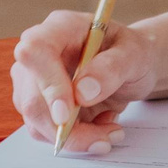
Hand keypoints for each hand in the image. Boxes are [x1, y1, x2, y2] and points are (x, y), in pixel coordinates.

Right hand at [11, 10, 160, 153]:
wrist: (132, 66)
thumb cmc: (132, 53)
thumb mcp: (135, 54)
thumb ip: (111, 68)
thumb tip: (82, 92)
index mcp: (60, 28)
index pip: (35, 51)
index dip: (47, 85)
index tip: (66, 115)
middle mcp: (40, 53)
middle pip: (32, 97)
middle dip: (68, 128)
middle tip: (106, 137)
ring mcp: (34, 80)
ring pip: (37, 121)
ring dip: (75, 137)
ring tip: (110, 129)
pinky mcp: (39, 103)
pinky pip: (46, 131)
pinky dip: (75, 139)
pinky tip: (98, 126)